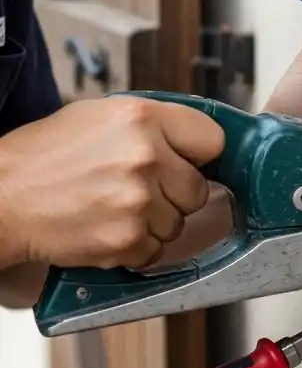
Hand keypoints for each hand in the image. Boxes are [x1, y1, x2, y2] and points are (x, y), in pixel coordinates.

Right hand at [0, 96, 223, 270]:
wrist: (0, 199)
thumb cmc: (44, 157)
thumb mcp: (98, 117)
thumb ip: (152, 125)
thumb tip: (194, 142)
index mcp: (142, 117)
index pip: (213, 140)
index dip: (199, 155)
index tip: (187, 163)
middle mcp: (146, 156)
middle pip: (198, 189)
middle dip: (173, 195)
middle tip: (134, 190)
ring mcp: (138, 200)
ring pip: (178, 224)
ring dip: (152, 223)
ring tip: (111, 208)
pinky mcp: (127, 239)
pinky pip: (155, 250)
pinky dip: (134, 248)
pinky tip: (104, 228)